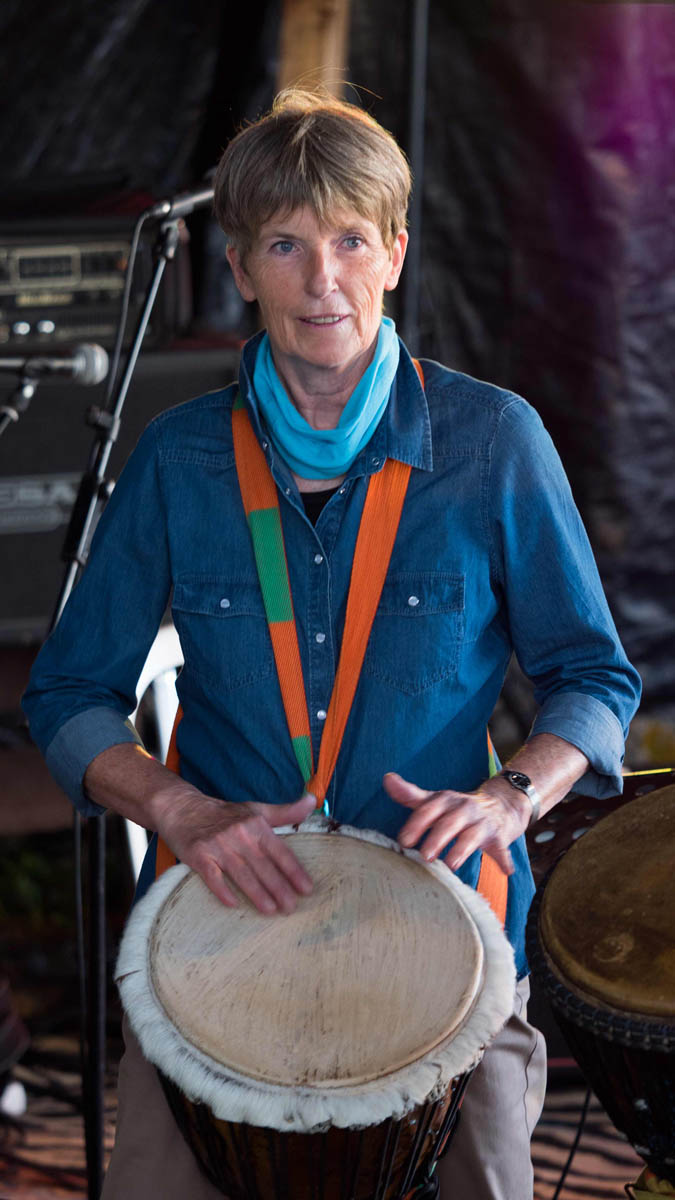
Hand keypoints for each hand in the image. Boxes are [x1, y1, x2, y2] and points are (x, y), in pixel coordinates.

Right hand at [157, 785, 315, 914]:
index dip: (293, 870)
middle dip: (279, 887)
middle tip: (292, 907)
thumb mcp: (255, 809)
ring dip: (256, 893)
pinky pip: (212, 876)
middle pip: (262, 865)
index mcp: (255, 824)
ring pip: (240, 873)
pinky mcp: (197, 855)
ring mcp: (217, 845)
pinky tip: (233, 904)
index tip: (307, 889)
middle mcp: (238, 834)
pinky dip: (222, 890)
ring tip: (271, 910)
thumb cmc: (223, 813)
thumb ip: (284, 812)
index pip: (279, 851)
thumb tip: (312, 801)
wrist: (181, 808)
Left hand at [383, 772, 527, 874]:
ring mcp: (482, 823)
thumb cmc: (459, 808)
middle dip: (436, 838)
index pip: (428, 809)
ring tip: (451, 865)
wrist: (502, 804)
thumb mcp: (436, 800)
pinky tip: (505, 870)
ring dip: (461, 850)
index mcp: (446, 800)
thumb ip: (410, 794)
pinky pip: (501, 848)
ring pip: (472, 836)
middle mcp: (464, 808)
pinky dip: (504, 859)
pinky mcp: (499, 837)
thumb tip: (387, 779)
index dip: (416, 824)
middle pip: (449, 823)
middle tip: (424, 856)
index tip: (403, 841)